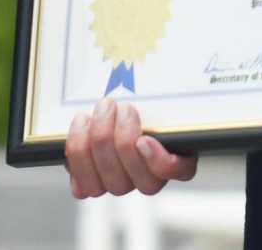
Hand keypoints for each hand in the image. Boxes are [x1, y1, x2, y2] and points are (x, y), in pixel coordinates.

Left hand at [65, 98, 198, 198]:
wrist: (104, 100)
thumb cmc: (133, 90)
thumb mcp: (151, 87)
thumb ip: (167, 90)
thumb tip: (182, 76)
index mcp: (176, 155)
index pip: (179, 172)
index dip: (160, 162)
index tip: (144, 139)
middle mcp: (148, 177)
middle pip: (142, 181)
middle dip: (123, 139)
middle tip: (120, 108)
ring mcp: (120, 183)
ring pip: (112, 183)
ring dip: (101, 140)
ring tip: (101, 109)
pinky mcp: (92, 184)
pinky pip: (84, 186)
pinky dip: (79, 152)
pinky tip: (82, 124)